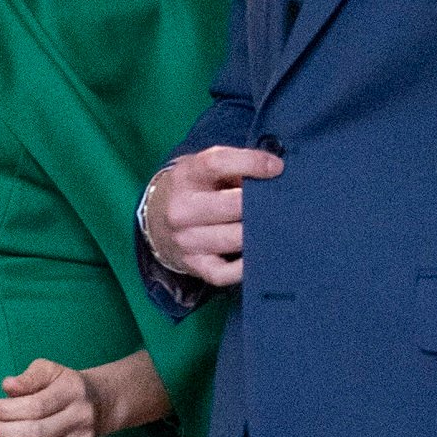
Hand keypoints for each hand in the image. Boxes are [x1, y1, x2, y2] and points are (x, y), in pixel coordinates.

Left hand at [0, 358, 110, 436]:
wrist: (101, 403)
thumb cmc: (64, 385)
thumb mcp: (49, 371)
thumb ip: (28, 377)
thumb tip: (7, 386)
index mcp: (73, 391)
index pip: (34, 405)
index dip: (5, 410)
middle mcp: (82, 418)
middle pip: (37, 432)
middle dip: (4, 432)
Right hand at [144, 146, 283, 285]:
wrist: (155, 221)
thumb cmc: (192, 190)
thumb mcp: (204, 169)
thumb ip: (234, 168)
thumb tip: (274, 174)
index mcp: (187, 176)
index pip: (217, 163)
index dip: (251, 163)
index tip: (277, 167)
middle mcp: (182, 209)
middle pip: (231, 205)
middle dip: (260, 204)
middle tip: (282, 203)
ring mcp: (186, 240)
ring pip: (233, 238)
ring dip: (258, 234)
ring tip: (276, 227)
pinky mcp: (193, 265)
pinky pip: (224, 273)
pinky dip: (244, 267)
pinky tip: (258, 255)